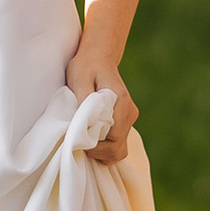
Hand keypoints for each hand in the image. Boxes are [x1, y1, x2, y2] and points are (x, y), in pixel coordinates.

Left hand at [65, 39, 138, 164]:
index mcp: (121, 103)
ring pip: (119, 150)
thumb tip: (84, 124)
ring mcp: (130, 118)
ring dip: (102, 152)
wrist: (99, 58)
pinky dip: (105, 148)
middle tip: (79, 143)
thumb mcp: (80, 79)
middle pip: (117, 148)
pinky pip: (118, 145)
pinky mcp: (126, 122)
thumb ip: (84, 102)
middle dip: (97, 152)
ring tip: (85, 142)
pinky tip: (92, 140)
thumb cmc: (86, 67)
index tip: (78, 139)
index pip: (113, 137)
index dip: (95, 145)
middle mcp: (130, 113)